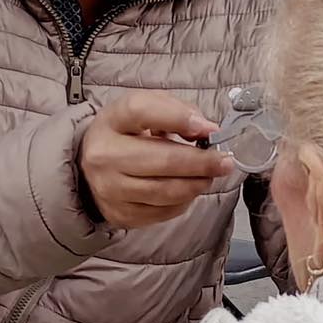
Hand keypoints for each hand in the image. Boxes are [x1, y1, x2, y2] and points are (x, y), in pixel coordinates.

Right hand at [77, 91, 234, 229]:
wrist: (97, 164)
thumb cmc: (128, 133)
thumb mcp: (147, 108)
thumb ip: (177, 111)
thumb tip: (207, 129)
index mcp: (111, 121)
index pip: (142, 112)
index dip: (178, 118)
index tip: (208, 128)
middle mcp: (104, 156)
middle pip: (162, 161)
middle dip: (202, 163)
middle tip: (225, 162)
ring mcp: (109, 189)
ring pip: (166, 192)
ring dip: (197, 184)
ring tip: (210, 176)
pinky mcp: (120, 214)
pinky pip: (163, 212)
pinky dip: (183, 201)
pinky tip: (188, 189)